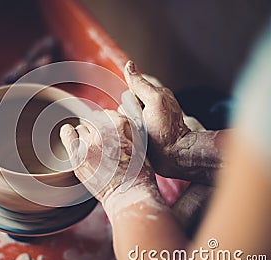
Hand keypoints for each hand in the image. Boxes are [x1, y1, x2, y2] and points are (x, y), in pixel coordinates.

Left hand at [60, 109, 155, 202]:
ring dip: (85, 136)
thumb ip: (125, 127)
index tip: (109, 133)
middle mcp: (103, 130)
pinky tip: (71, 137)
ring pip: (81, 128)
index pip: (107, 114)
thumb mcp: (139, 142)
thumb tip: (112, 116)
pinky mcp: (77, 156)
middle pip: (93, 121)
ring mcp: (89, 143)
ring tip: (92, 149)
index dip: (108, 124)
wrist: (128, 193)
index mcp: (121, 124)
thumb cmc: (137, 171)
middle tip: (102, 145)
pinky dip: (68, 133)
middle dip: (97, 131)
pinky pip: (67, 134)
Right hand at [122, 61, 225, 183]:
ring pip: (122, 120)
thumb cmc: (167, 131)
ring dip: (128, 128)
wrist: (173, 157)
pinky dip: (127, 136)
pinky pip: (124, 132)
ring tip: (140, 136)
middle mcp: (147, 109)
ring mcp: (143, 123)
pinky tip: (135, 141)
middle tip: (142, 126)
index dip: (132, 103)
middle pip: (124, 108)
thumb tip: (129, 65)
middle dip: (129, 116)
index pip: (128, 94)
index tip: (141, 112)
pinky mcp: (139, 136)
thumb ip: (141, 85)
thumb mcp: (155, 102)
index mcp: (153, 97)